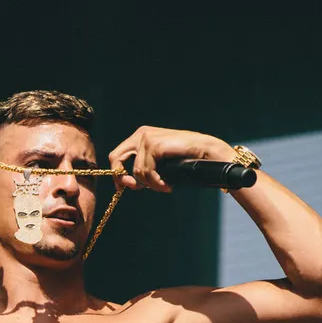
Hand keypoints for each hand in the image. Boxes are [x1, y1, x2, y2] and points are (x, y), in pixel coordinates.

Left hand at [108, 126, 236, 192]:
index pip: (117, 155)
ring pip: (137, 171)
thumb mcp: (159, 162)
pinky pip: (147, 172)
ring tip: (164, 186)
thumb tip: (126, 182)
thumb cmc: (185, 159)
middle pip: (115, 158)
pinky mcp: (154, 145)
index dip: (117, 173)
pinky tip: (166, 185)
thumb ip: (144, 166)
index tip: (123, 187)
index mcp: (141, 136)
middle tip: (137, 189)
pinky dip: (156, 183)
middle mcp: (141, 134)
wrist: (206, 152)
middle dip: (123, 178)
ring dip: (150, 184)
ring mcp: (147, 138)